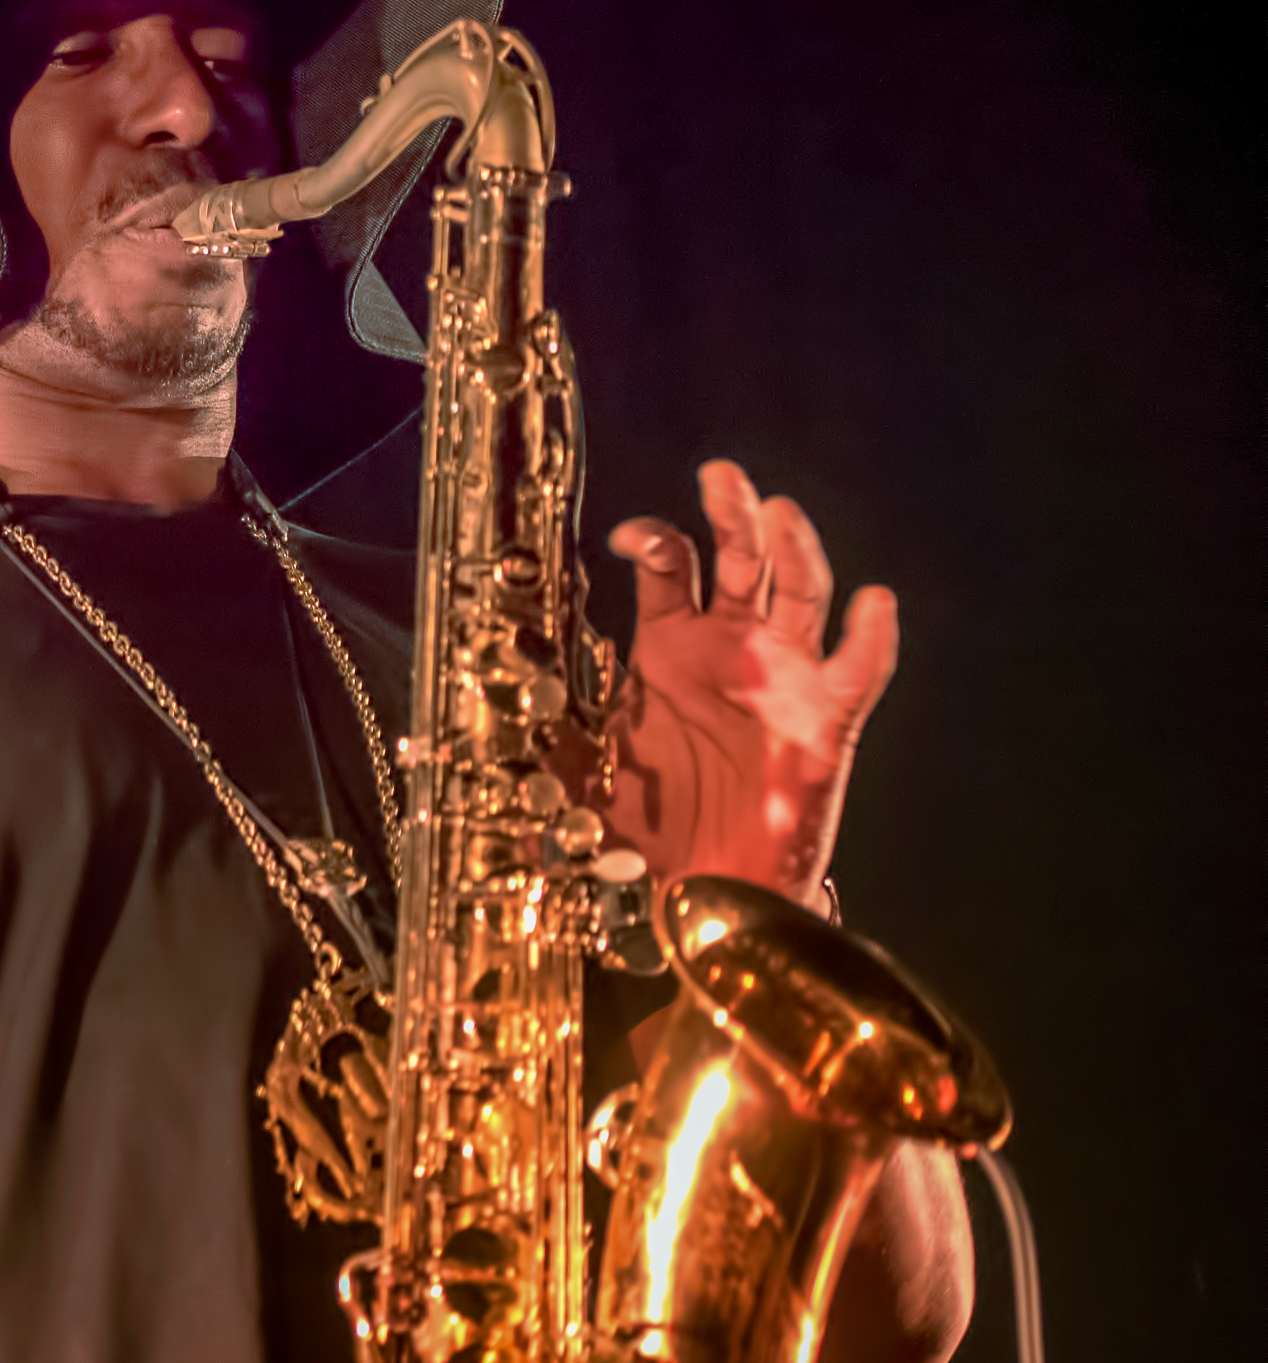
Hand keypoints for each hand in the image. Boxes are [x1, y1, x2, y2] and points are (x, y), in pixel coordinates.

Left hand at [580, 459, 898, 906]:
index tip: (629, 539)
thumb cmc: (654, 828)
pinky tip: (874, 603)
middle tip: (720, 476)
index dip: (654, 538)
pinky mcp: (827, 719)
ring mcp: (785, 676)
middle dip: (733, 512)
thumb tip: (488, 727)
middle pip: (742, 556)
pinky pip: (862, 670)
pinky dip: (872, 635)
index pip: (672, 563)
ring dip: (795, 549)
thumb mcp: (582, 778)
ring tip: (780, 512)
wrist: (710, 887)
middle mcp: (732, 647)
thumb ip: (543, 744)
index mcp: (672, 645)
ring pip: (802, 591)